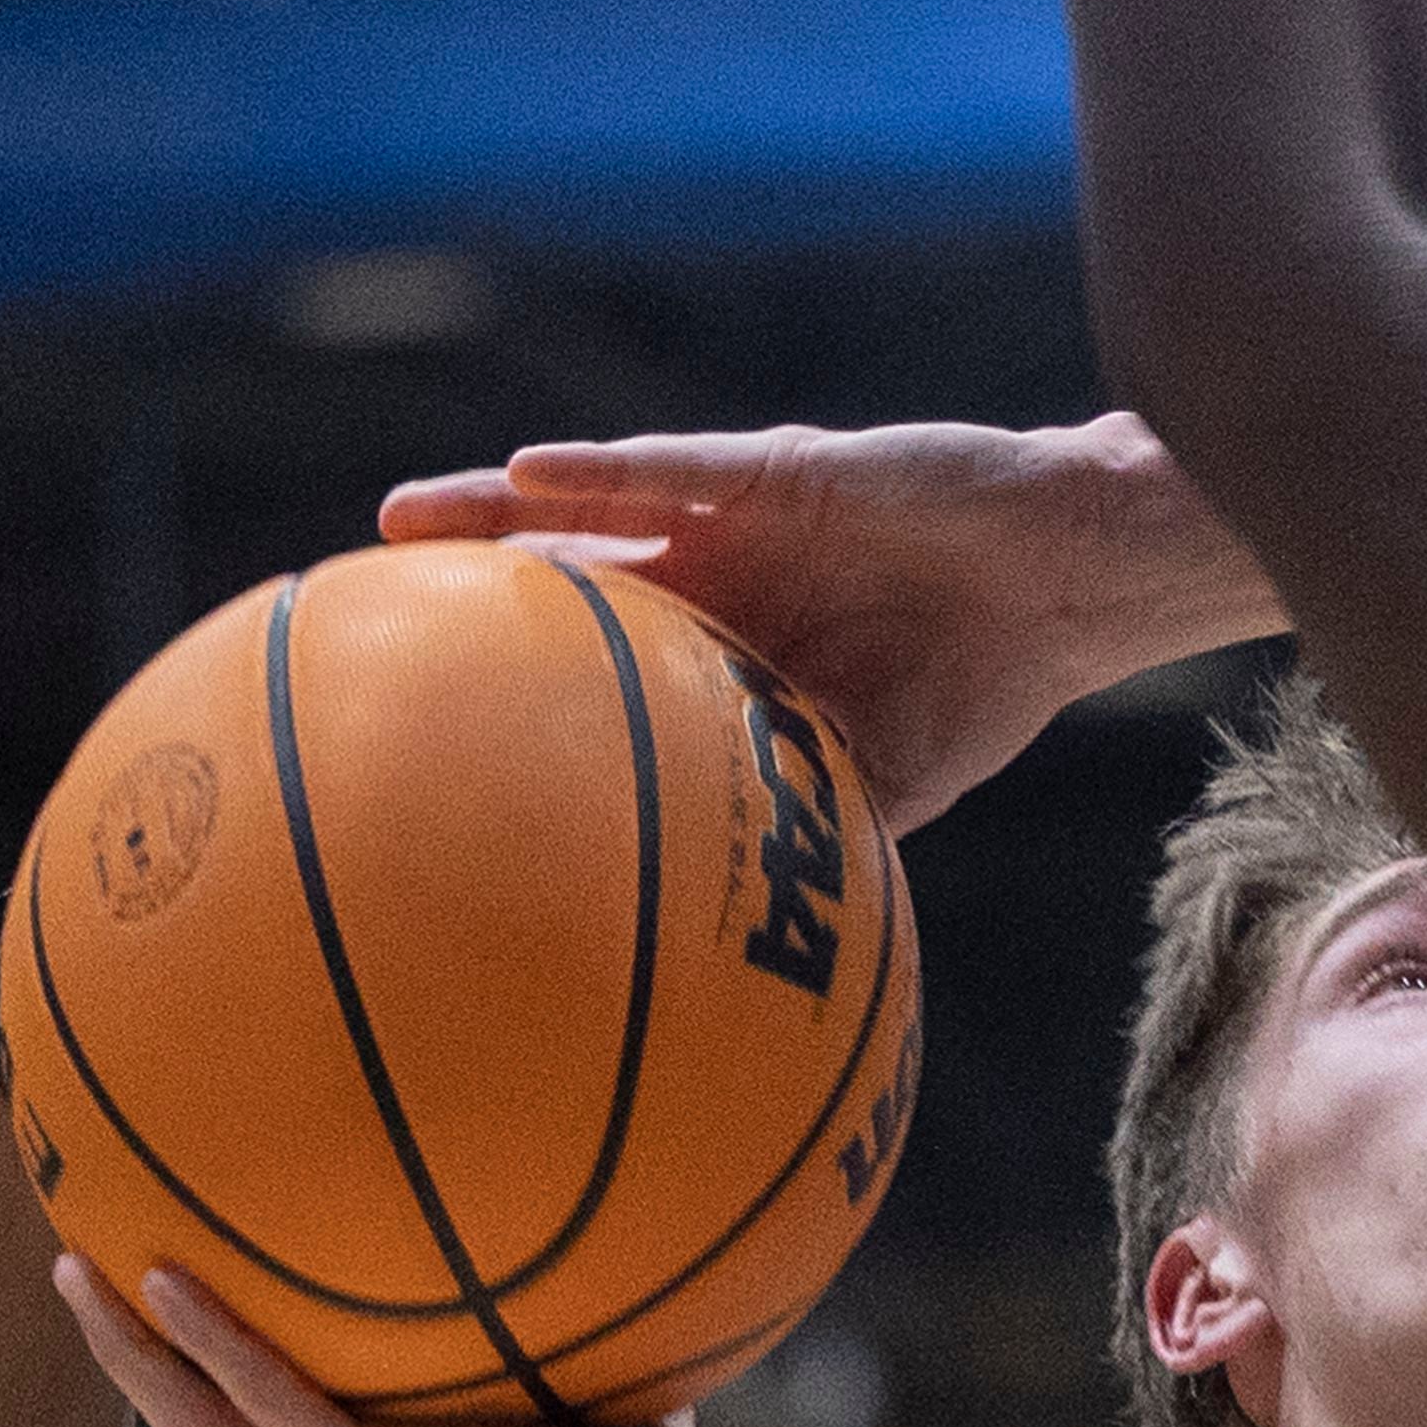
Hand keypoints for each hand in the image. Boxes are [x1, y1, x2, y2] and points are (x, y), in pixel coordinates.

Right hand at [56, 1256, 739, 1426]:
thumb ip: (582, 1384)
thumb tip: (621, 1301)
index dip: (211, 1402)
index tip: (175, 1341)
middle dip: (132, 1367)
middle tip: (82, 1283)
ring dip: (131, 1350)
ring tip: (77, 1267)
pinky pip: (270, 1399)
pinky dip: (211, 1340)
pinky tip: (164, 1276)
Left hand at [377, 416, 1252, 832]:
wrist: (1074, 585)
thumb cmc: (984, 684)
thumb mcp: (887, 781)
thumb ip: (814, 837)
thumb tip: (746, 960)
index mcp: (729, 648)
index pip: (593, 664)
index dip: (504, 683)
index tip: (409, 725)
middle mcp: (713, 576)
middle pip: (559, 577)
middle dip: (464, 593)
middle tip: (353, 618)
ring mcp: (740, 517)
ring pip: (592, 507)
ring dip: (496, 508)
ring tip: (397, 518)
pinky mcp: (788, 470)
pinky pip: (682, 465)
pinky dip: (606, 469)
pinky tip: (529, 472)